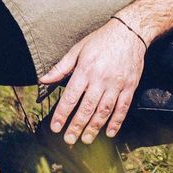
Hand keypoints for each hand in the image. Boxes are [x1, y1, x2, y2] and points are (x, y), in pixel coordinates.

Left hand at [39, 18, 146, 144]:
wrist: (129, 32)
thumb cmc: (100, 40)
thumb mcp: (77, 49)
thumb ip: (61, 67)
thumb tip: (43, 79)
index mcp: (85, 70)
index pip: (71, 96)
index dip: (62, 114)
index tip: (55, 127)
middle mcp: (101, 79)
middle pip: (87, 107)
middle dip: (76, 126)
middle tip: (69, 140)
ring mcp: (117, 84)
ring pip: (104, 111)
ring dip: (94, 127)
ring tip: (86, 140)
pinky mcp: (130, 87)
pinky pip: (123, 108)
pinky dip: (116, 122)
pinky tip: (109, 133)